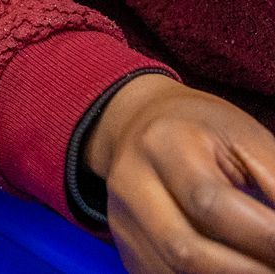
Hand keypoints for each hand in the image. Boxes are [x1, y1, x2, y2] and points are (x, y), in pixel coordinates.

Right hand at [86, 74, 274, 273]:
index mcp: (163, 144)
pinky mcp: (128, 249)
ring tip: (264, 267)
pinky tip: (238, 267)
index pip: (211, 203)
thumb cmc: (203, 130)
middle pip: (187, 250)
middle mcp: (131, 184)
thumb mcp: (244, 137)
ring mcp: (123, 220)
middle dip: (248, 269)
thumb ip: (274, 177)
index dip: (261, 235)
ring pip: (176, 273)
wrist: (141, 124)